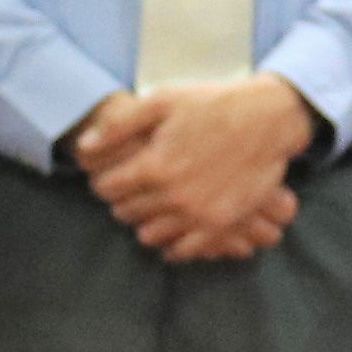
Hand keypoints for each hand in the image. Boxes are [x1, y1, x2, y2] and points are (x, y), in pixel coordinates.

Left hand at [70, 73, 313, 262]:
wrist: (268, 119)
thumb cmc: (213, 104)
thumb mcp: (162, 101)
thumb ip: (119, 126)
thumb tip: (84, 148)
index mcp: (154, 166)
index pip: (107, 188)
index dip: (103, 180)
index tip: (110, 174)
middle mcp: (173, 197)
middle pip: (126, 212)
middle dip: (122, 199)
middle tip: (129, 188)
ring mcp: (198, 215)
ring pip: (150, 234)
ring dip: (144, 222)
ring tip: (150, 206)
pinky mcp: (221, 225)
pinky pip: (184, 250)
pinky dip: (172, 245)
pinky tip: (169, 233)